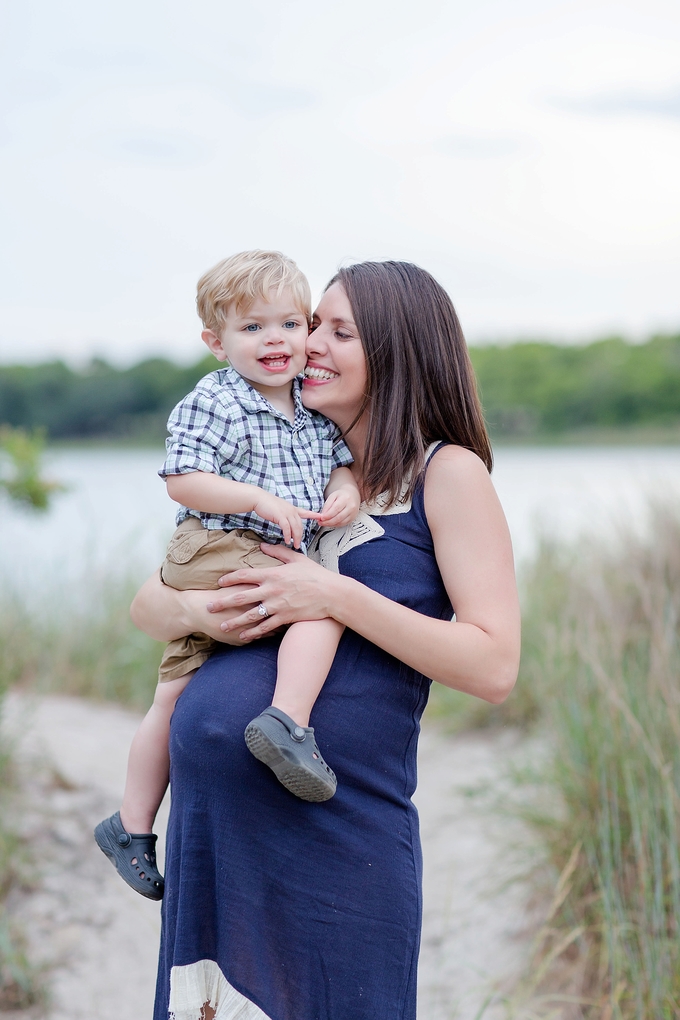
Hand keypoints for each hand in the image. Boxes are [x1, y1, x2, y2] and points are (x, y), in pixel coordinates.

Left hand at [207, 544, 344, 640]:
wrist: (332, 593)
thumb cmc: (315, 574)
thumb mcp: (297, 558)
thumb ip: (278, 552)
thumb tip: (262, 546)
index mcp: (273, 574)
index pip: (245, 575)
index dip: (230, 579)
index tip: (219, 583)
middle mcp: (272, 590)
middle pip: (242, 597)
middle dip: (223, 602)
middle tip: (209, 607)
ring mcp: (278, 605)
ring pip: (251, 615)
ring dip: (235, 621)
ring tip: (223, 626)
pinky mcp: (285, 618)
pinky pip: (266, 627)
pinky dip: (254, 632)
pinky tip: (244, 636)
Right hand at [252, 491, 320, 548]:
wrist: (259, 499)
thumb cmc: (267, 504)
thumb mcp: (279, 509)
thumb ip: (285, 515)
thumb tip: (286, 522)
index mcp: (292, 508)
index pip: (305, 512)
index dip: (313, 515)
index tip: (321, 517)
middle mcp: (291, 510)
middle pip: (300, 525)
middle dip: (300, 536)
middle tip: (299, 545)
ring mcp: (286, 512)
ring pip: (295, 527)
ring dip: (296, 538)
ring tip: (295, 545)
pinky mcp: (280, 516)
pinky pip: (287, 528)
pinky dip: (288, 535)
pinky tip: (287, 540)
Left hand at [317, 484, 360, 527]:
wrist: (352, 495)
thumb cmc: (342, 496)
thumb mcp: (332, 496)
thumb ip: (327, 505)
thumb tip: (323, 515)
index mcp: (345, 499)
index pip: (336, 509)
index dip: (328, 515)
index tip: (321, 518)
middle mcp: (351, 507)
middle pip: (338, 517)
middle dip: (328, 522)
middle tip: (321, 522)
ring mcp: (353, 513)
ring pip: (340, 522)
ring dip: (331, 524)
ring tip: (324, 523)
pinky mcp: (352, 518)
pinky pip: (343, 524)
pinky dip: (335, 525)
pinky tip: (330, 523)